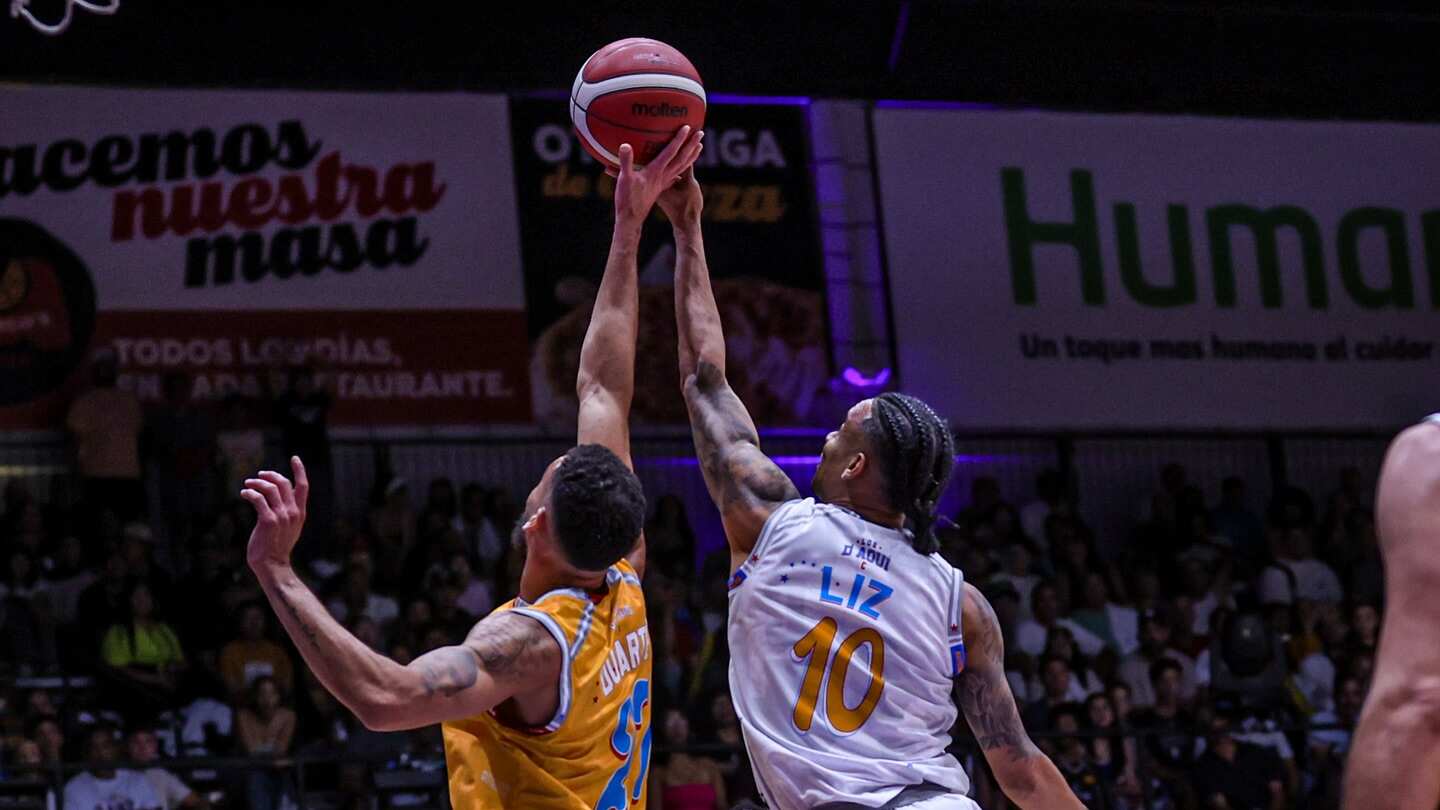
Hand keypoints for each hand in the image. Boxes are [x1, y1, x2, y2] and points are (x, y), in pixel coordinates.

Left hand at [243, 456, 309, 570]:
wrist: (273, 565)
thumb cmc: (277, 548)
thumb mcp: (290, 528)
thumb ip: (289, 513)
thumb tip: (281, 499)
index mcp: (300, 513)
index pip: (303, 486)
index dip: (299, 470)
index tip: (295, 458)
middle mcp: (292, 512)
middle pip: (283, 483)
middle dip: (270, 475)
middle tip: (259, 475)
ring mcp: (281, 516)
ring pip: (270, 489)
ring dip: (257, 483)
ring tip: (248, 484)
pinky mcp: (268, 521)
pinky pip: (258, 499)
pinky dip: (249, 493)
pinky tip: (244, 494)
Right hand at [612, 126, 703, 229]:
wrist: (631, 220)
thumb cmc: (626, 200)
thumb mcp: (624, 180)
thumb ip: (626, 162)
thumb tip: (625, 145)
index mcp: (656, 172)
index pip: (671, 152)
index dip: (679, 140)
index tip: (687, 128)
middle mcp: (663, 176)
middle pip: (682, 159)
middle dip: (691, 145)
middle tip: (701, 132)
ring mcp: (663, 183)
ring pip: (682, 167)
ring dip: (691, 156)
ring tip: (699, 146)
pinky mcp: (661, 189)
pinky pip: (676, 176)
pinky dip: (682, 169)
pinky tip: (684, 169)